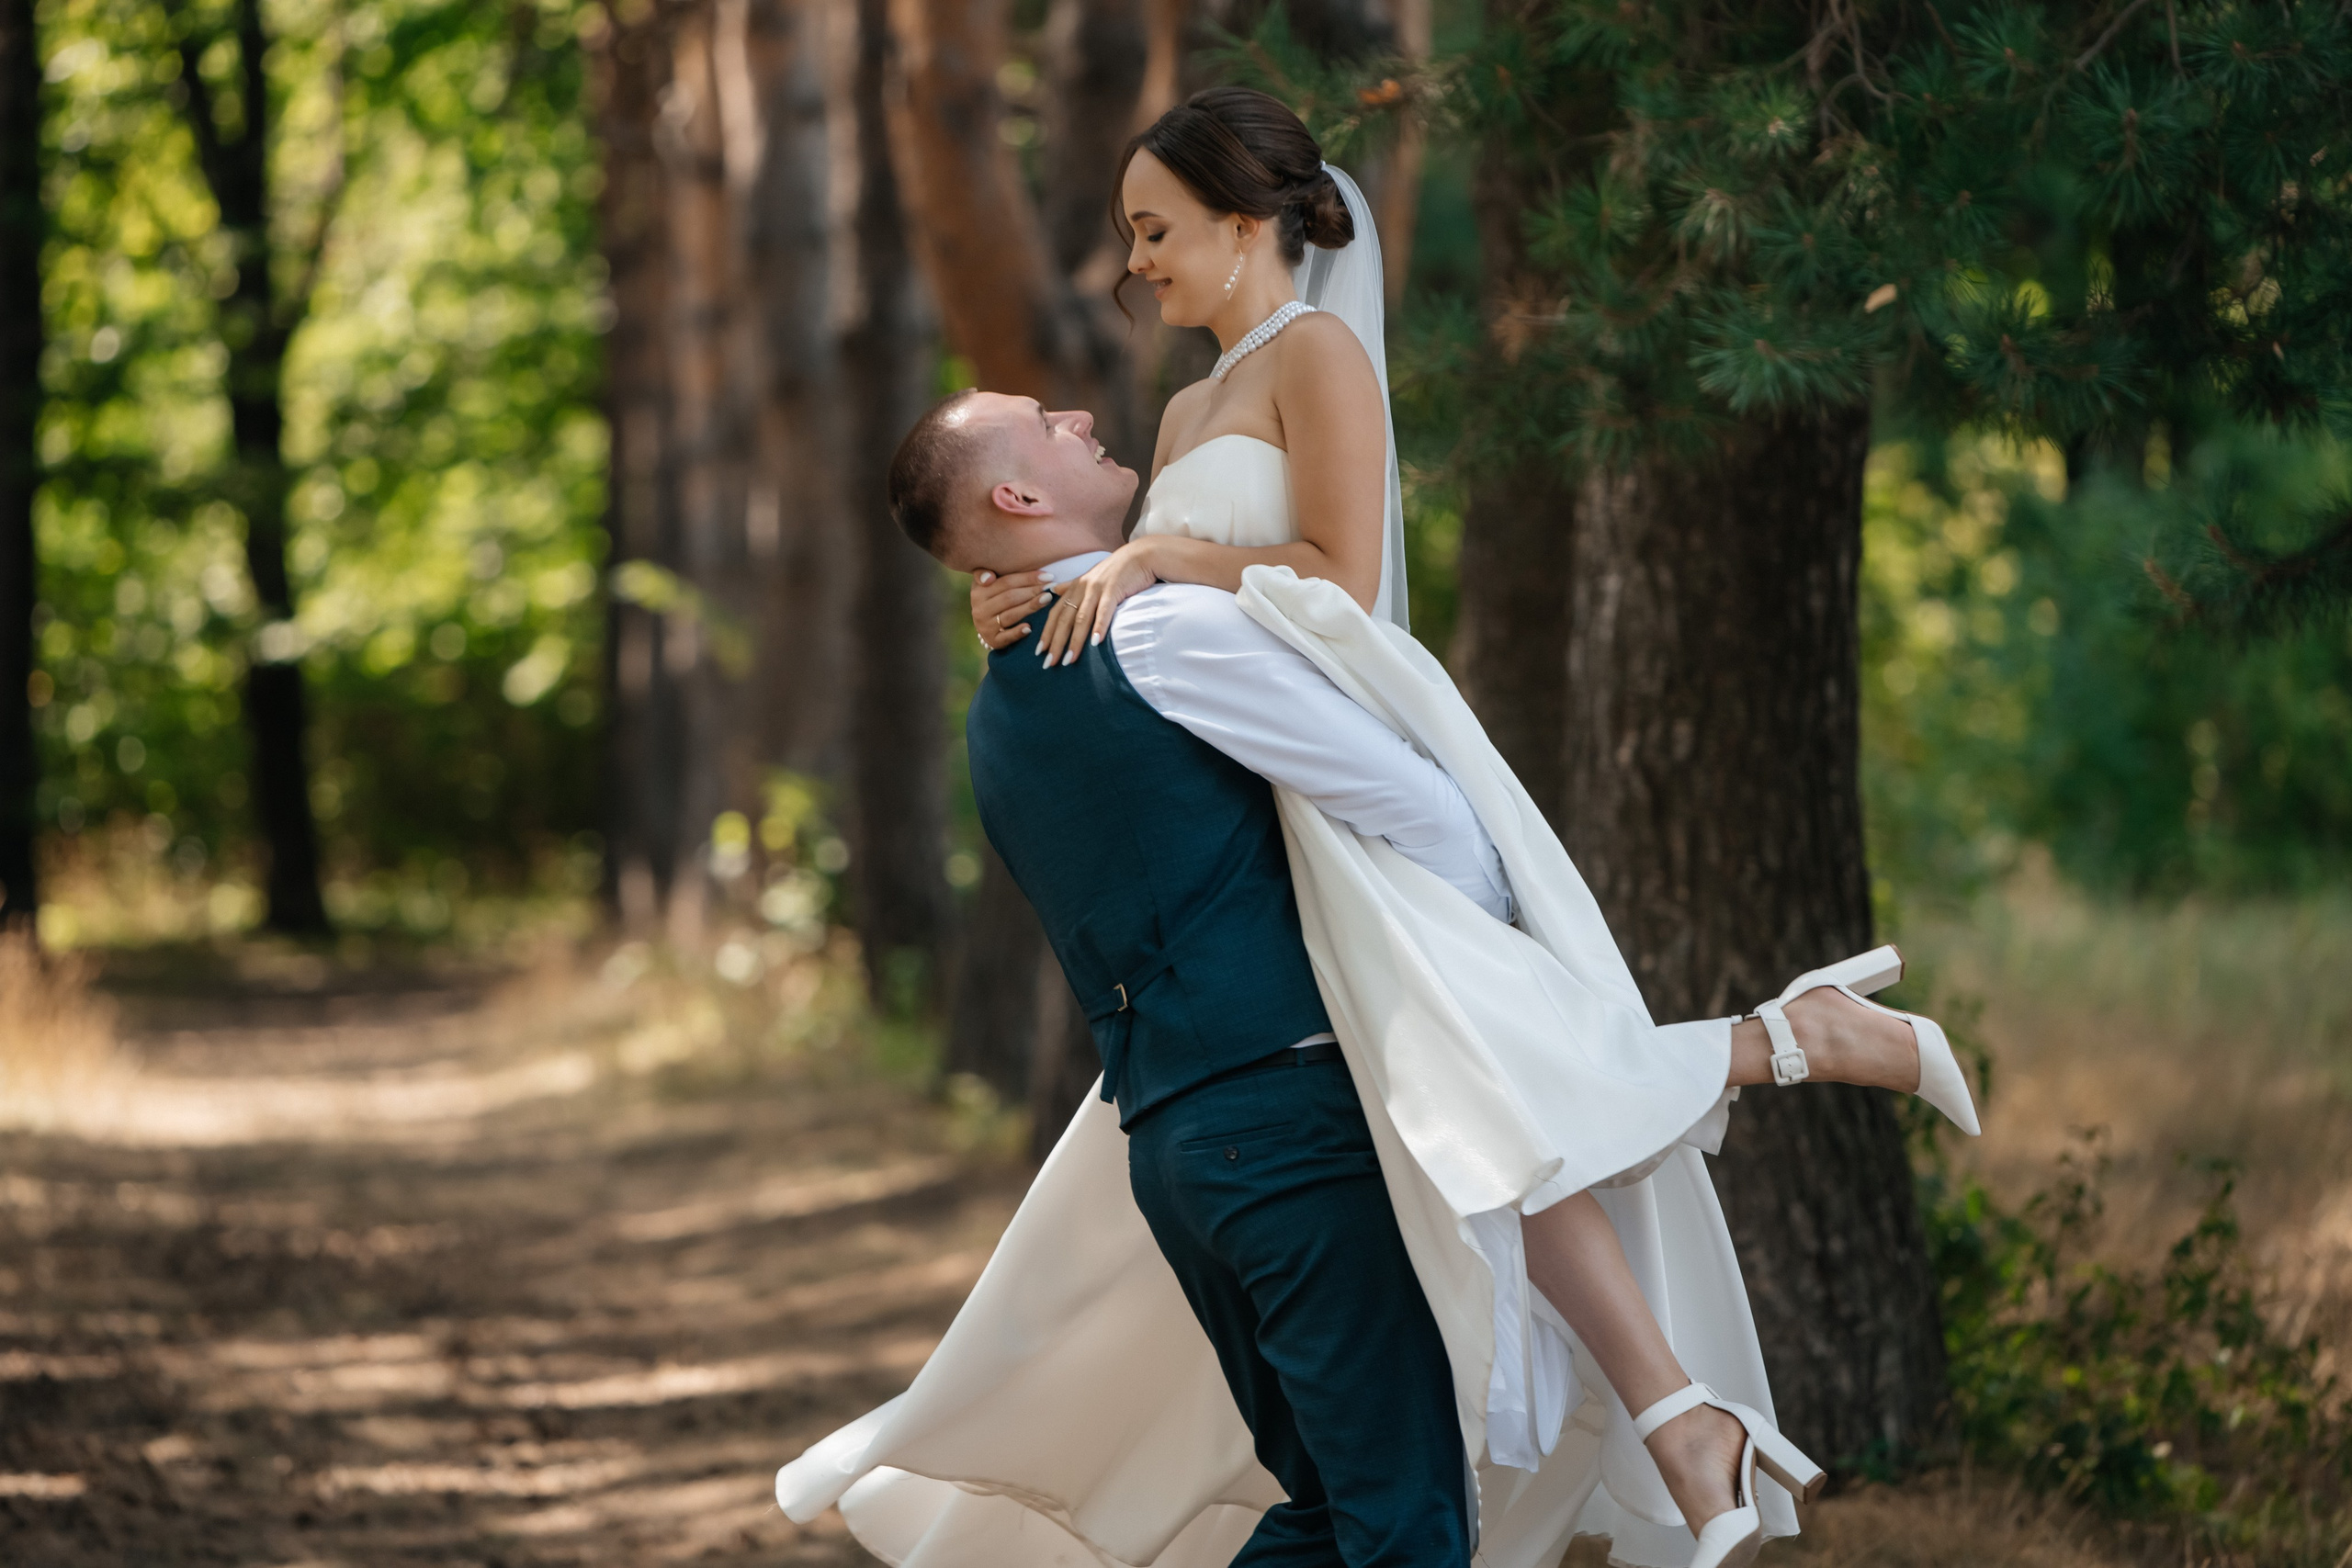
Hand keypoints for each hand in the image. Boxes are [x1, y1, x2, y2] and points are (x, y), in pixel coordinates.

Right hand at [971, 570, 1051, 650]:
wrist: (986, 624)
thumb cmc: (993, 598)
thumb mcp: (987, 583)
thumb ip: (986, 573)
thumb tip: (989, 577)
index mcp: (979, 591)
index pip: (1006, 582)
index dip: (1027, 578)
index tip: (1047, 575)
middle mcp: (979, 609)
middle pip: (1010, 598)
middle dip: (1032, 591)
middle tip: (1051, 586)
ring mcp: (985, 626)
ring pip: (1011, 615)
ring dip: (1031, 607)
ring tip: (1047, 599)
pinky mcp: (992, 641)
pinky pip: (1007, 637)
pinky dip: (1018, 632)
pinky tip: (1030, 627)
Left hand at [1036, 541, 1158, 666]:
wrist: (1140, 555)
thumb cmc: (1117, 570)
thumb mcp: (1090, 577)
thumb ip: (1071, 586)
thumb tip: (1054, 591)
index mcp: (1075, 587)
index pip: (1055, 613)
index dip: (1047, 632)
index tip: (1039, 651)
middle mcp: (1082, 588)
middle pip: (1064, 619)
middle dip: (1055, 642)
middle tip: (1049, 663)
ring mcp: (1097, 588)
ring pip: (1081, 618)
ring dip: (1075, 641)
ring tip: (1069, 659)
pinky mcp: (1113, 589)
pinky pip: (1104, 611)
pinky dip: (1098, 627)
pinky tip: (1095, 643)